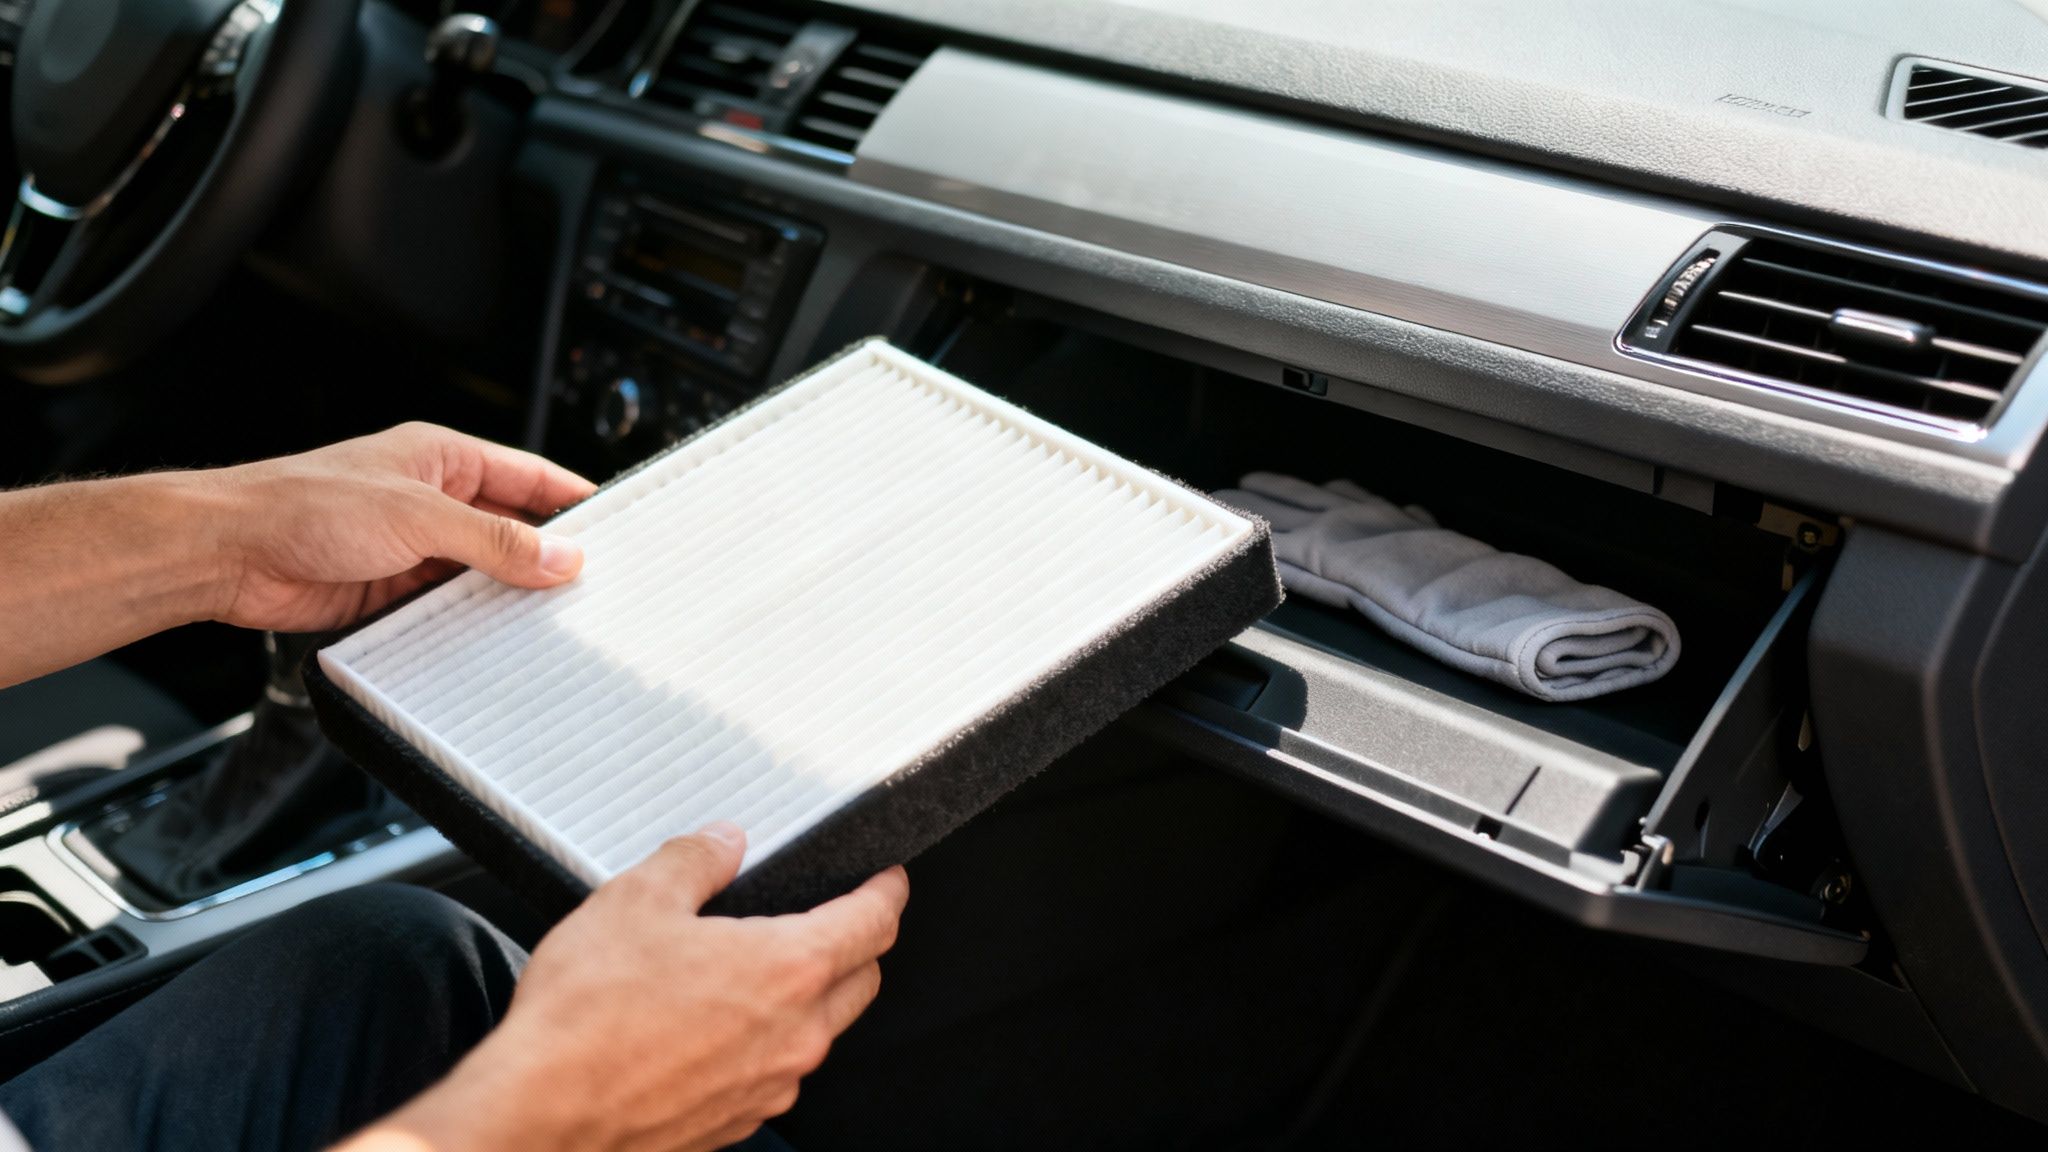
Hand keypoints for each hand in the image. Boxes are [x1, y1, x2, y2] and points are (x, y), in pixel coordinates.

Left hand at [210, 423, 598, 631]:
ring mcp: (411, 546)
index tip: (617, 529)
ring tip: (557, 621)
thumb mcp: (418, 515)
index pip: (529, 476)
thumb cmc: (302, 506)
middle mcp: (431, 499)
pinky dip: (473, 623)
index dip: (574, 502)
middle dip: (549, 556)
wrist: (226, 553)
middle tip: (595, 587)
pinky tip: (498, 641)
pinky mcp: (390, 590)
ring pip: (483, 573)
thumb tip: (561, 556)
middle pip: (511, 529)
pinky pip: (448, 608)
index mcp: (441, 458)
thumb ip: (494, 539)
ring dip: (510, 596)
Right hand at [348, 824, 908, 1151]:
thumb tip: (723, 842)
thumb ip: (694, 859)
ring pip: (820, 1032)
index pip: (874, 923)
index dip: (887, 891)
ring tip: (755, 972)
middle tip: (831, 918)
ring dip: (808, 999)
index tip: (887, 879)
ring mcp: (769, 1086)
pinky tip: (716, 1026)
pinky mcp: (735, 1122)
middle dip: (858, 944)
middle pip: (861, 980)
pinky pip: (774, 1074)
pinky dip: (765, 1044)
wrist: (541, 1114)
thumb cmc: (586, 1018)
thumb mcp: (636, 901)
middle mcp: (794, 1035)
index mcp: (788, 969)